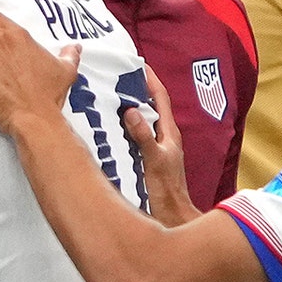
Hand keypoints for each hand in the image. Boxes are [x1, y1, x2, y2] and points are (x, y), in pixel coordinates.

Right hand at [122, 67, 200, 226]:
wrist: (172, 217)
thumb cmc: (167, 192)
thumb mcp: (154, 161)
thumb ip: (144, 137)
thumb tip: (131, 112)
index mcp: (169, 133)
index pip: (161, 98)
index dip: (150, 80)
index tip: (138, 64)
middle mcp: (164, 138)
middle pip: (150, 106)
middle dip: (136, 90)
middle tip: (117, 77)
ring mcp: (156, 148)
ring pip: (141, 121)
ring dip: (128, 108)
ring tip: (109, 97)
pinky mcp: (147, 159)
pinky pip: (134, 135)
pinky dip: (123, 127)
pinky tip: (110, 129)